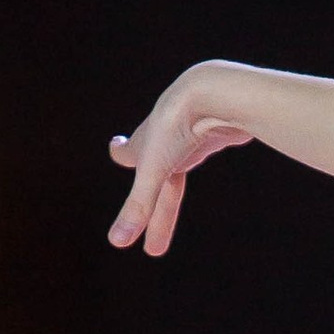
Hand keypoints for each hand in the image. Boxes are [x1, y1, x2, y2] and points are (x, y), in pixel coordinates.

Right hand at [108, 68, 256, 253]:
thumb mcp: (156, 172)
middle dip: (155, 204)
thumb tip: (116, 242)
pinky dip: (206, 143)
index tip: (118, 147)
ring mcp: (191, 130)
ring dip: (179, 166)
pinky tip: (214, 137)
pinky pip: (209, 137)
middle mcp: (165, 134)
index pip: (129, 152)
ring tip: (181, 170)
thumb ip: (140, 207)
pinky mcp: (218, 128)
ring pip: (183, 155)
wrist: (216, 91)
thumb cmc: (178, 128)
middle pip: (158, 174)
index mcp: (146, 141)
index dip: (123, 153)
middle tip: (154, 239)